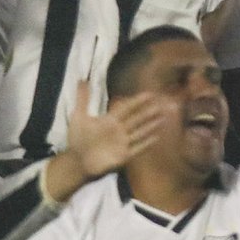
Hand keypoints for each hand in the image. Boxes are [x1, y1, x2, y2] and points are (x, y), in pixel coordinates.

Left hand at [59, 77, 175, 181]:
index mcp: (110, 120)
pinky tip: (157, 137)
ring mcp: (123, 143)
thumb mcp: (79, 116)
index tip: (150, 93)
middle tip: (163, 105)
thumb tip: (82, 79)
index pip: (127, 108)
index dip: (137, 101)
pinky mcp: (124, 156)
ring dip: (151, 125)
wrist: (76, 160)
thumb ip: (83, 99)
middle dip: (149, 112)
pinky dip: (147, 143)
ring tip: (163, 118)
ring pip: (140, 132)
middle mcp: (119, 130)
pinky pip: (138, 148)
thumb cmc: (77, 138)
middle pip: (137, 119)